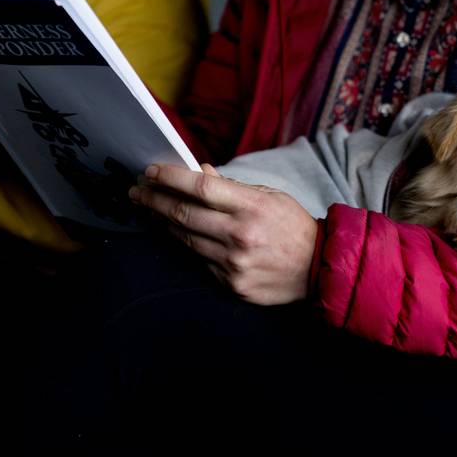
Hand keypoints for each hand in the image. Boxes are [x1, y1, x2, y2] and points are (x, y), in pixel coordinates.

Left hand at [131, 163, 318, 304]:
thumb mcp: (269, 196)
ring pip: (185, 239)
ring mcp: (233, 263)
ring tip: (151, 210)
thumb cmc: (294, 228)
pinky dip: (188, 245)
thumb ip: (232, 187)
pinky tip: (177, 234)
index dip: (170, 177)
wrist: (319, 269)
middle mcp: (239, 235)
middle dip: (154, 199)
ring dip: (163, 223)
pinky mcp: (231, 284)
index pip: (200, 186)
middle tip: (137, 192)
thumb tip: (197, 173)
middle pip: (183, 214)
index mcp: (251, 207)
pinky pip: (200, 261)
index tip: (150, 171)